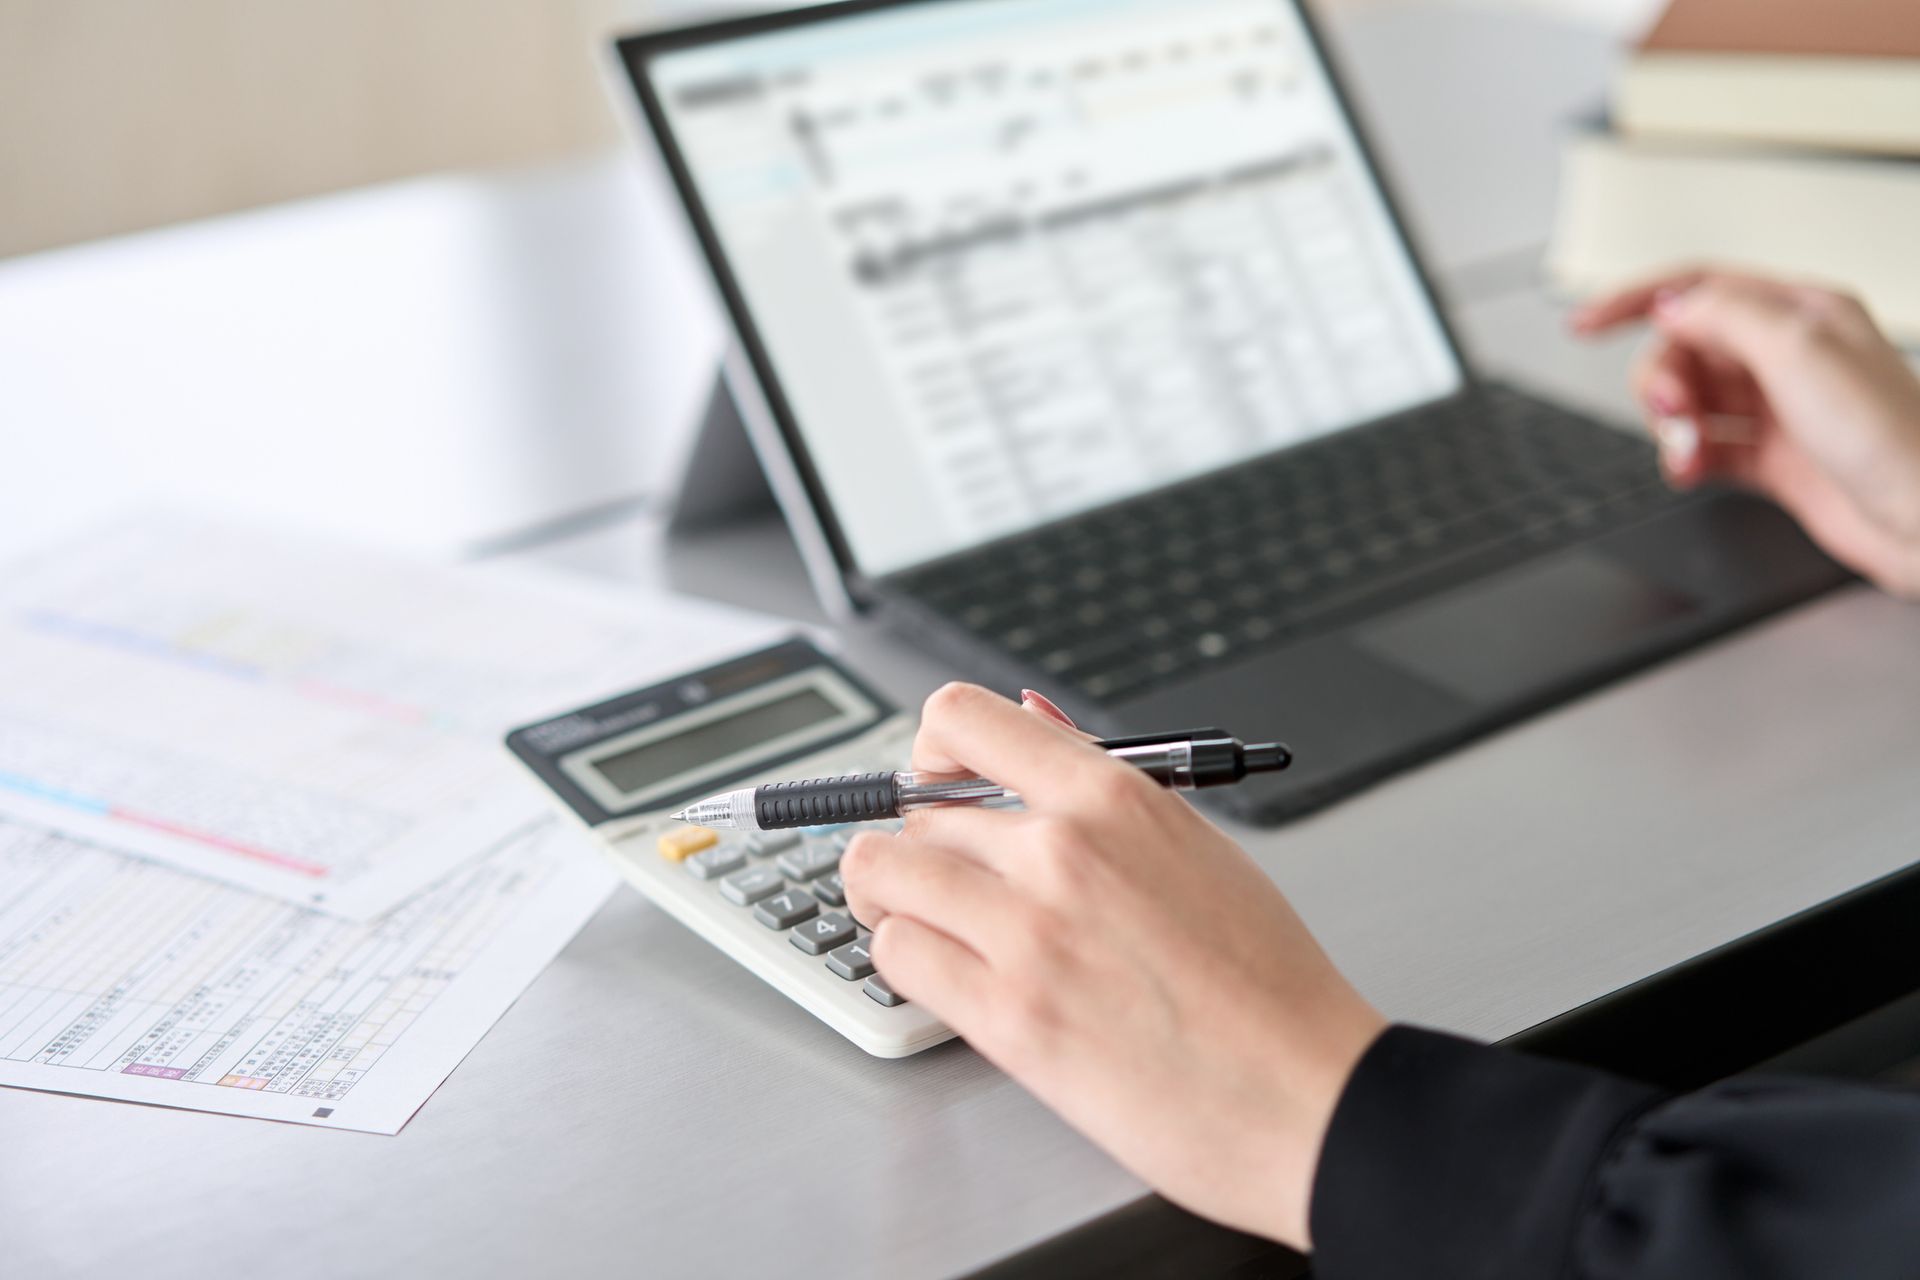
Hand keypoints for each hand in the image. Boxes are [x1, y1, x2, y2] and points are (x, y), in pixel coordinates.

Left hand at [840, 684, 1385, 1248]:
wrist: (1306, 1097)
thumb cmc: (1267, 983)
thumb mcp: (1196, 847)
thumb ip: (1099, 783)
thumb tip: (1032, 719)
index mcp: (1113, 797)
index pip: (962, 718)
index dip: (928, 748)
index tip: (931, 780)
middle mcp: (1060, 850)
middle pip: (915, 810)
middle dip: (919, 845)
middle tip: (947, 882)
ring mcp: (1028, 932)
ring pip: (880, 873)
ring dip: (891, 898)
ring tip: (927, 923)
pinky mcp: (1007, 1017)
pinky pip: (896, 957)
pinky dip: (907, 962)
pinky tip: (949, 976)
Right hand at [1572, 270, 1919, 596]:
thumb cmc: (1892, 437)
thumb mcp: (1800, 350)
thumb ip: (1726, 314)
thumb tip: (1670, 305)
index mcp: (1799, 311)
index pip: (1699, 288)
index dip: (1634, 300)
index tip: (1584, 324)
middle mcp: (1786, 355)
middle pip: (1683, 349)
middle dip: (1661, 379)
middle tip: (1671, 409)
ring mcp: (1777, 409)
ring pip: (1688, 400)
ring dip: (1671, 425)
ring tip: (1686, 451)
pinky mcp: (1771, 459)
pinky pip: (1702, 448)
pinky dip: (1684, 459)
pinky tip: (1690, 470)